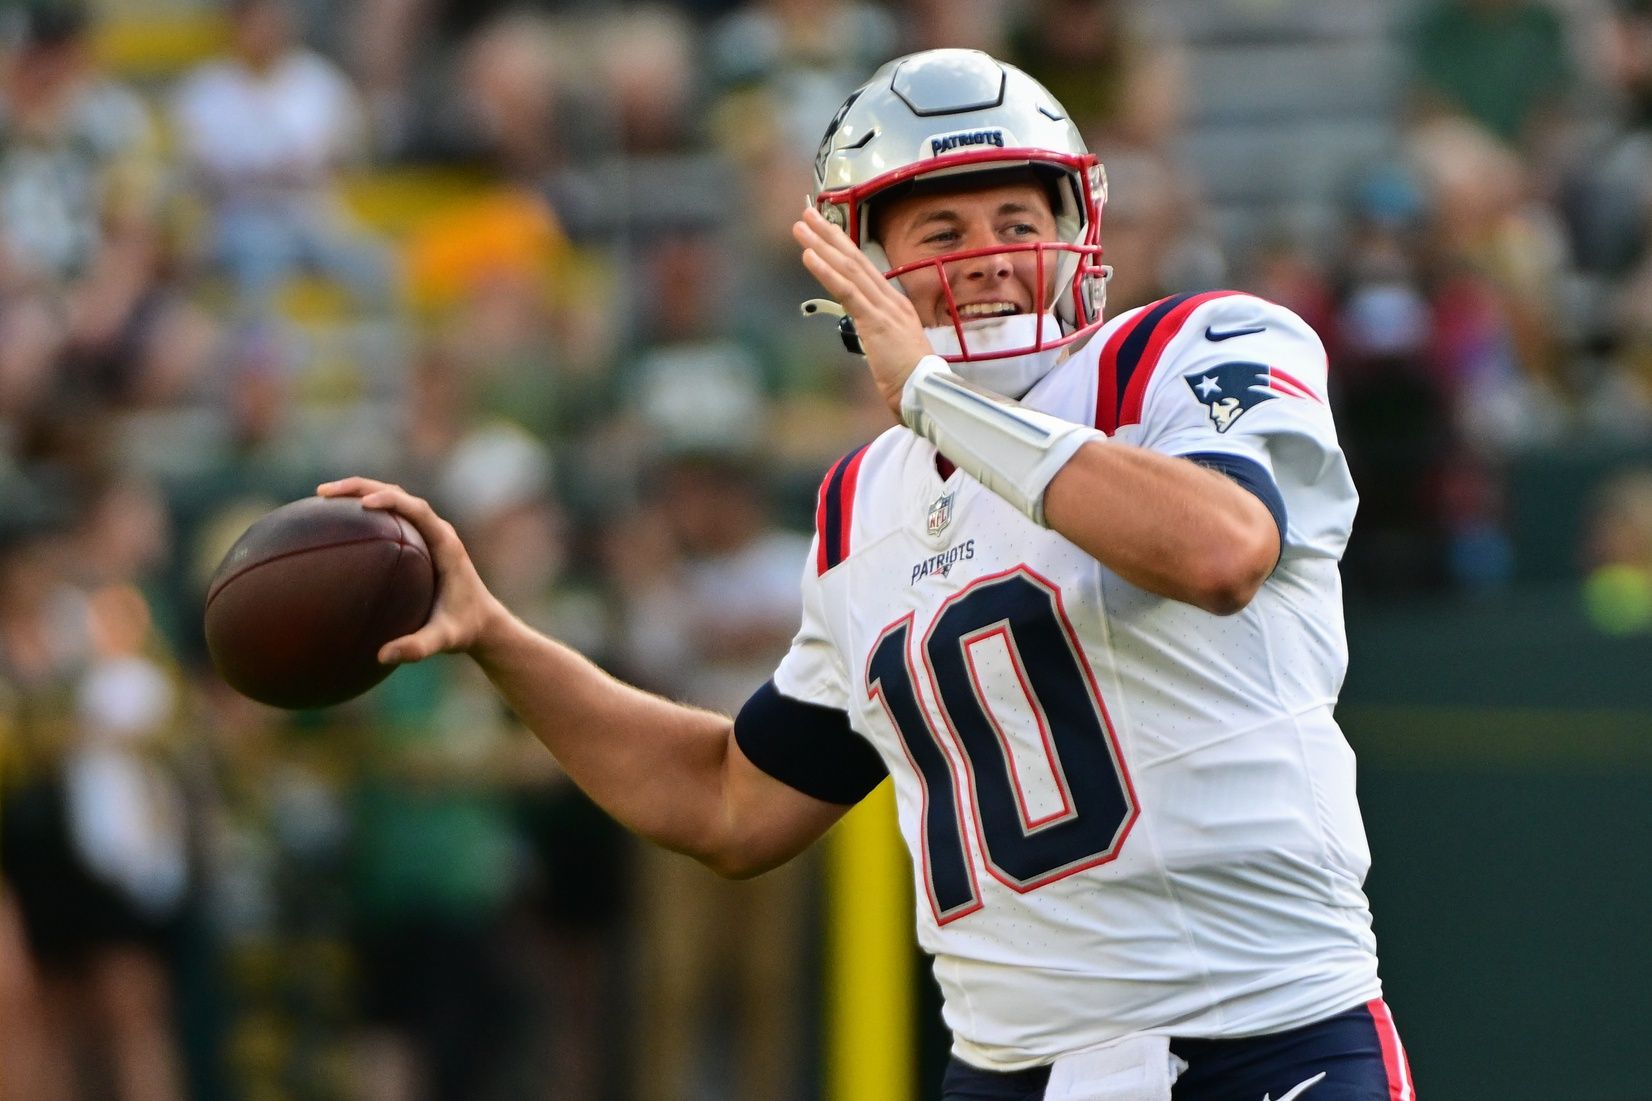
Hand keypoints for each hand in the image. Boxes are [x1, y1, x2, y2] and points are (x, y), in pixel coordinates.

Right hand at [316, 477, 505, 663]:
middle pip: (398, 494)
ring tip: (321, 496)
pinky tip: (333, 522)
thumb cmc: (464, 629)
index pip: (417, 510)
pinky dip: (362, 512)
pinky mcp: (418, 540)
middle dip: (361, 487)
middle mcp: (436, 531)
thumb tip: (382, 656)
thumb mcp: (445, 640)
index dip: (391, 500)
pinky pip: (389, 518)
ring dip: (358, 492)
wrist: (482, 623)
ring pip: (392, 499)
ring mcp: (427, 533)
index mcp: (446, 545)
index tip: (363, 503)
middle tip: (323, 492)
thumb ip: (418, 647)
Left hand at [793, 206, 933, 417]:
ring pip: (848, 268)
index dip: (844, 248)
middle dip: (829, 235)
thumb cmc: (909, 380)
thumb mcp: (892, 351)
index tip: (827, 232)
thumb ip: (879, 336)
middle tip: (807, 214)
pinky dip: (826, 271)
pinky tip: (809, 255)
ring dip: (821, 245)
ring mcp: (883, 308)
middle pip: (856, 259)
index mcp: (896, 306)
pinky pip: (846, 290)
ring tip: (801, 226)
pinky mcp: (874, 320)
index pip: (865, 271)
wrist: (924, 392)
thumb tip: (868, 334)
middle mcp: (891, 300)